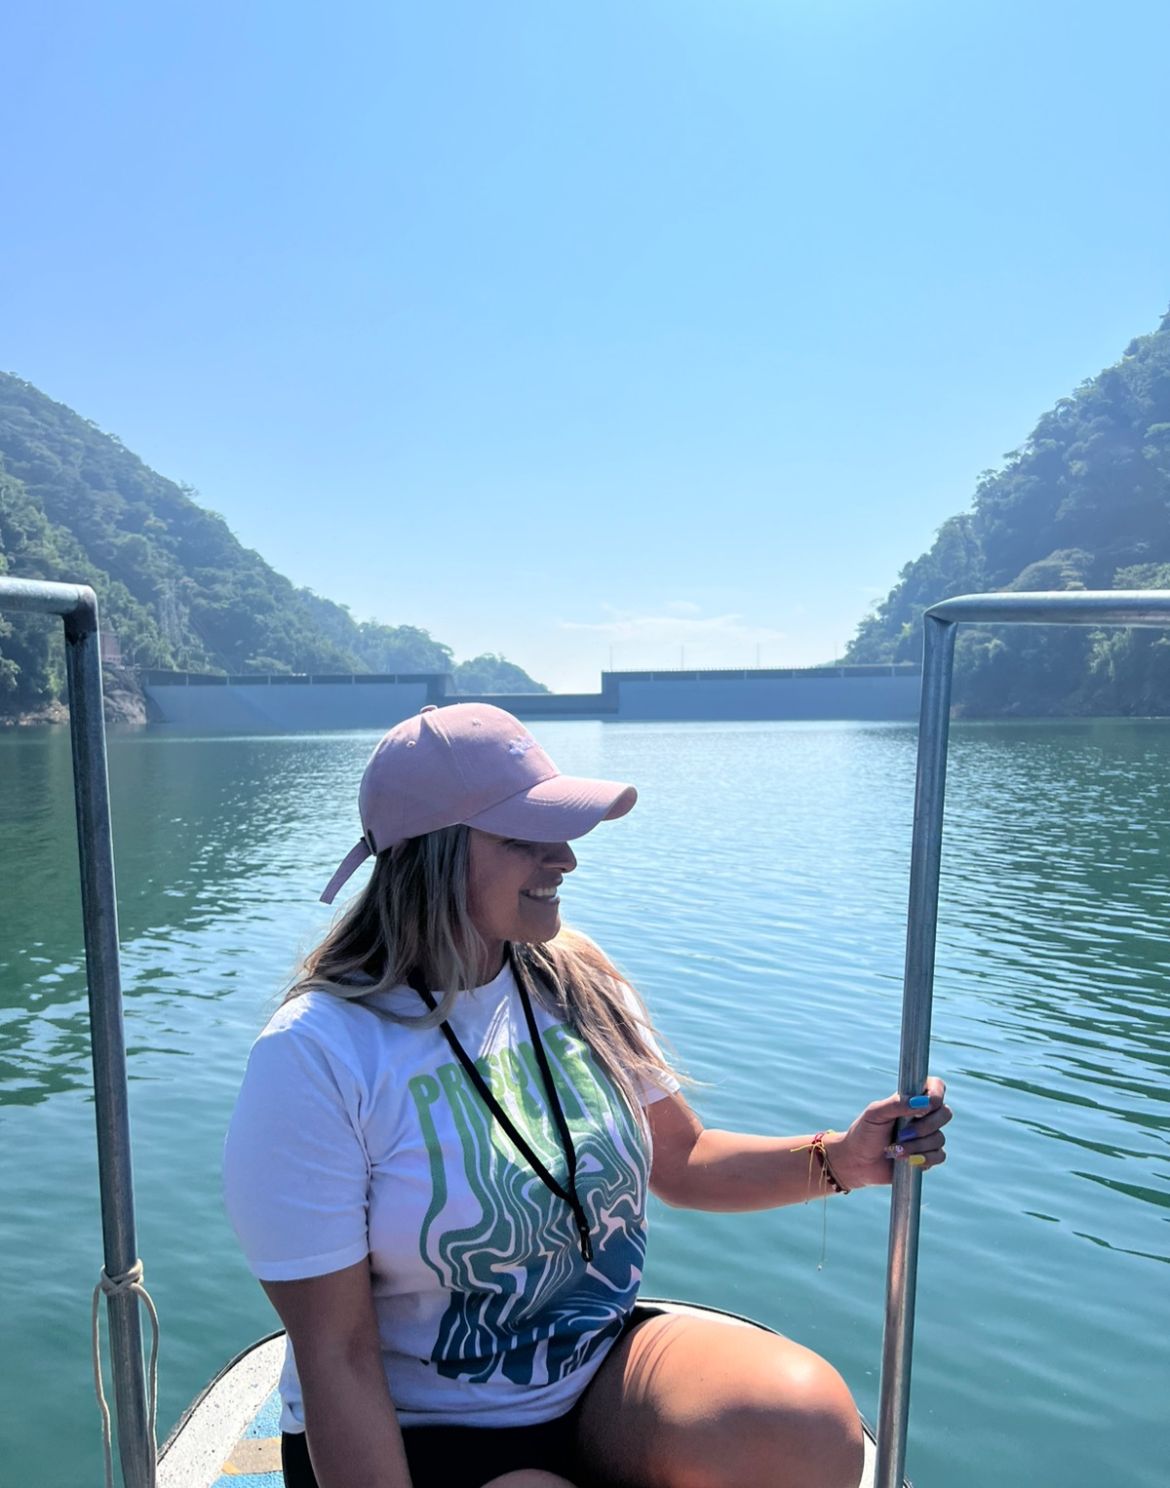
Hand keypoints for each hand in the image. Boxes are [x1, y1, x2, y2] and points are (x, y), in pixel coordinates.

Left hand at [826, 1077, 950, 1190]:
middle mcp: (923, 1116)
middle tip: (903, 1133)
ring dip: (917, 1146)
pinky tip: (905, 1160)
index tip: (927, 1104)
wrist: (858, 1161)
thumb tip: (922, 1102)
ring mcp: (927, 1136)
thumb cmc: (864, 1132)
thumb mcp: (875, 1114)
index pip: (936, 1087)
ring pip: (939, 1138)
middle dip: (925, 1126)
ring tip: (895, 1150)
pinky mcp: (928, 1156)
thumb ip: (896, 1104)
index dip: (937, 1094)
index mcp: (911, 1099)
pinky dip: (922, 1158)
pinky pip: (939, 1156)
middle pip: (945, 1113)